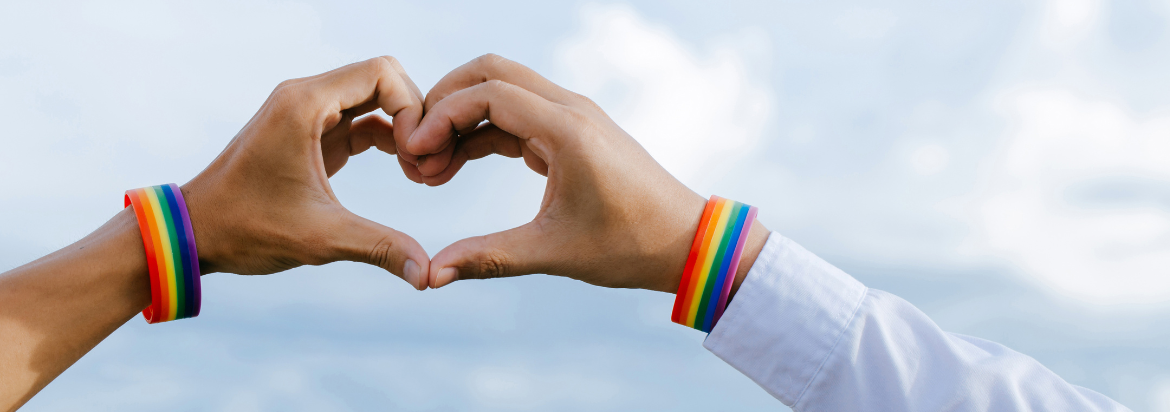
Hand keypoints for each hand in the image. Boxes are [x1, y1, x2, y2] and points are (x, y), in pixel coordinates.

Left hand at [181, 56, 430, 288]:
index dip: (412, 107)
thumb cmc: (246, 227)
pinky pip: (361, 120)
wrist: (196, 232)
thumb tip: (428, 276)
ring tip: (419, 170)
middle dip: (413, 116)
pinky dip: (387, 138)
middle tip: (425, 162)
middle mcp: (305, 97)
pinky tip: (404, 170)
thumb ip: (380, 247)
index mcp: (304, 104)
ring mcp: (307, 113)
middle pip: (384, 80)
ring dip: (402, 128)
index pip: (382, 73)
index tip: (417, 153)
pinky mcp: (310, 133)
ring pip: (375, 99)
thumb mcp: (321, 238)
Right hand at [405, 54, 767, 293]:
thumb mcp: (554, 252)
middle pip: (491, 72)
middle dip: (445, 102)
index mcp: (567, 129)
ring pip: (502, 90)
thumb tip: (430, 276)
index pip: (487, 94)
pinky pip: (517, 115)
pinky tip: (456, 166)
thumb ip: (488, 258)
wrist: (685, 241)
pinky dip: (483, 132)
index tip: (414, 156)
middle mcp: (570, 109)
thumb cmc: (630, 245)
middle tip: (414, 149)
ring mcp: (573, 116)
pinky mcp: (573, 132)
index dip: (441, 118)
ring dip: (462, 119)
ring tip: (430, 168)